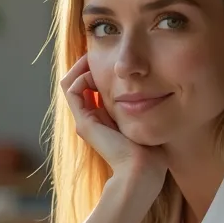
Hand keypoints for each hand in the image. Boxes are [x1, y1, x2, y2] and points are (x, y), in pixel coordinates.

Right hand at [61, 54, 166, 197]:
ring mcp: (85, 122)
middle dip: (88, 65)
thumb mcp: (148, 120)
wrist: (144, 170)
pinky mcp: (85, 123)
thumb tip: (149, 86)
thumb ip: (143, 105)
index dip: (97, 70)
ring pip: (71, 84)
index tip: (112, 59)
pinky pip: (71, 89)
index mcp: (104, 121)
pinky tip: (95, 68)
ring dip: (81, 66)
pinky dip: (80, 75)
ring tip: (95, 56)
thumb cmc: (151, 149)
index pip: (91, 89)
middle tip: (100, 52)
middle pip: (78, 84)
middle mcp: (90, 121)